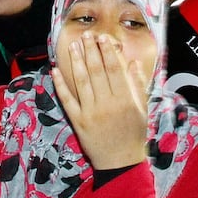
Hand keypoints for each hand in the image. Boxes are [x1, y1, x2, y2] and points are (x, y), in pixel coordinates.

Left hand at [50, 32, 148, 170]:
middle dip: (90, 50)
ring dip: (76, 61)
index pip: (114, 69)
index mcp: (125, 99)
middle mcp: (107, 104)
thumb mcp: (142, 109)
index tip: (103, 38)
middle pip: (96, 71)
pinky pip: (67, 100)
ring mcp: (90, 112)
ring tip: (72, 46)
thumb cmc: (134, 135)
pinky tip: (55, 70)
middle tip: (86, 35)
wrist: (120, 162)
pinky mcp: (78, 121)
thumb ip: (138, 85)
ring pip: (81, 81)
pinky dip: (60, 85)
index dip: (107, 51)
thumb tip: (132, 62)